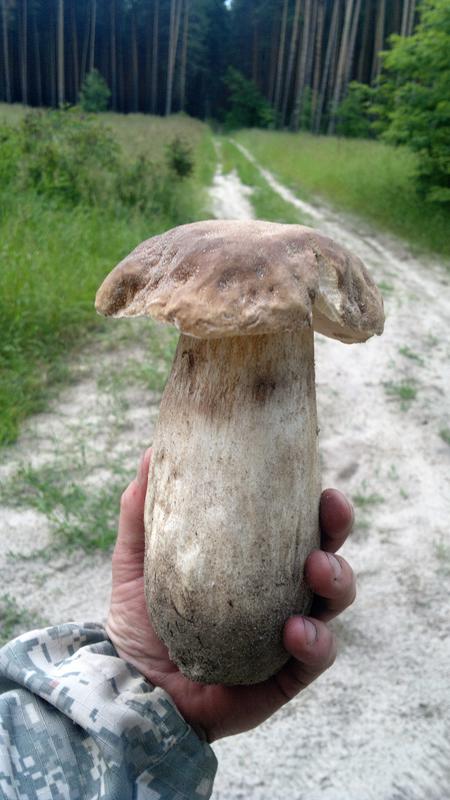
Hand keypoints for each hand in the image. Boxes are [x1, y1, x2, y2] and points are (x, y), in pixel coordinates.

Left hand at [106, 448, 354, 742]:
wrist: (129, 689)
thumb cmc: (139, 621)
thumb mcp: (137, 560)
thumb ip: (141, 510)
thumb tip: (149, 450)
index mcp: (257, 563)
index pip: (298, 526)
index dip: (316, 503)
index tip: (319, 482)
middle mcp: (280, 594)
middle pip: (327, 554)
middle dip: (338, 531)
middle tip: (331, 511)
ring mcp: (288, 633)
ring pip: (334, 600)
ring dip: (337, 579)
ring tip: (316, 568)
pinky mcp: (287, 674)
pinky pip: (317, 655)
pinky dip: (315, 640)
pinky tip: (295, 630)